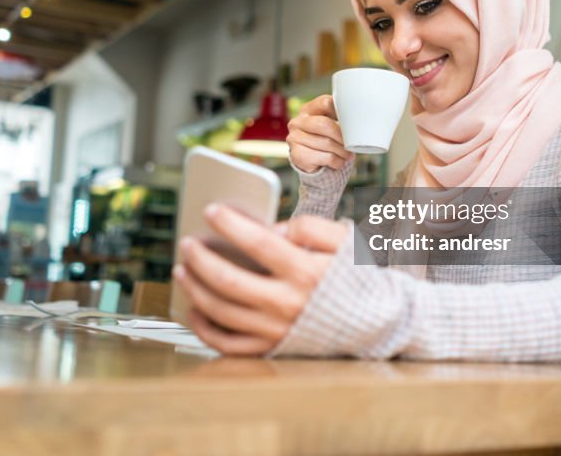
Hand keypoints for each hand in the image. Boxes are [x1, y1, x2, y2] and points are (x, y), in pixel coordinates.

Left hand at [175, 206, 348, 354]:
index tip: (211, 210)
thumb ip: (311, 227)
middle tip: (187, 243)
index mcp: (307, 272)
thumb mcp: (345, 240)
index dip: (231, 224)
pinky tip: (194, 308)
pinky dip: (205, 327)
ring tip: (183, 269)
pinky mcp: (272, 350)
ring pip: (222, 311)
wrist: (378, 324)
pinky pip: (228, 344)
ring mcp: (277, 330)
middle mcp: (289, 304)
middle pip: (229, 281)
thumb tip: (274, 229)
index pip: (259, 243)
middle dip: (200, 259)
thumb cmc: (357, 277)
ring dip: (195, 288)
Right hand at [286, 95, 352, 172]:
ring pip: (327, 143)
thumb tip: (357, 118)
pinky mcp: (298, 155)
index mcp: (307, 110)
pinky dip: (338, 161)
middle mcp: (297, 122)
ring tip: (347, 154)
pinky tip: (338, 161)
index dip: (341, 111)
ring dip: (342, 151)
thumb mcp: (329, 124)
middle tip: (351, 144)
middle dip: (342, 136)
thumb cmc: (324, 140)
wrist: (311, 162)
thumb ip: (338, 117)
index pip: (326, 103)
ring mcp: (295, 138)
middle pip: (325, 124)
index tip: (351, 121)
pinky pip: (326, 157)